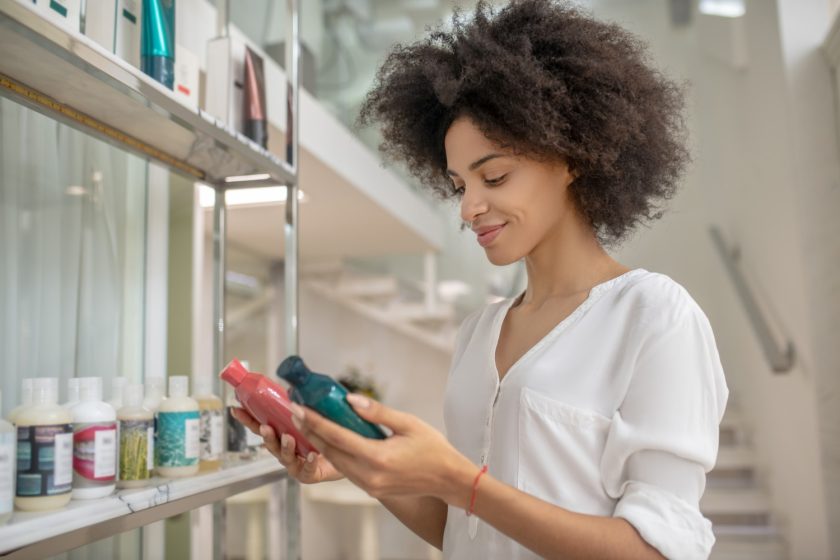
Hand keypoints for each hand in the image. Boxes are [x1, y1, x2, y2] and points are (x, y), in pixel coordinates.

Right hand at [230, 407, 343, 483]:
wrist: (346, 454)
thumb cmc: (326, 434)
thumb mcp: (313, 413)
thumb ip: (302, 402)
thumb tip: (291, 388)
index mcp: (283, 433)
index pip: (261, 425)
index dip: (248, 418)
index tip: (236, 409)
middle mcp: (286, 450)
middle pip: (269, 443)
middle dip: (266, 435)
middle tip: (265, 427)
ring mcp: (296, 463)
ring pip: (285, 457)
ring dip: (284, 447)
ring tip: (288, 438)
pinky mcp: (310, 474)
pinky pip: (308, 470)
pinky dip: (309, 463)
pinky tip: (313, 455)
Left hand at [291, 395, 476, 505]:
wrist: (447, 479)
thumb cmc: (432, 448)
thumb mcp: (408, 423)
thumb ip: (377, 412)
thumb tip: (349, 399)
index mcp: (378, 457)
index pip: (336, 437)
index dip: (314, 421)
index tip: (298, 408)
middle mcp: (369, 475)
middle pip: (330, 451)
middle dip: (310, 431)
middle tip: (296, 412)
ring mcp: (369, 486)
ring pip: (336, 462)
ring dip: (319, 443)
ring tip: (307, 423)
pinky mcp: (371, 489)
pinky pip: (346, 470)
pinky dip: (335, 453)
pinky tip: (329, 440)